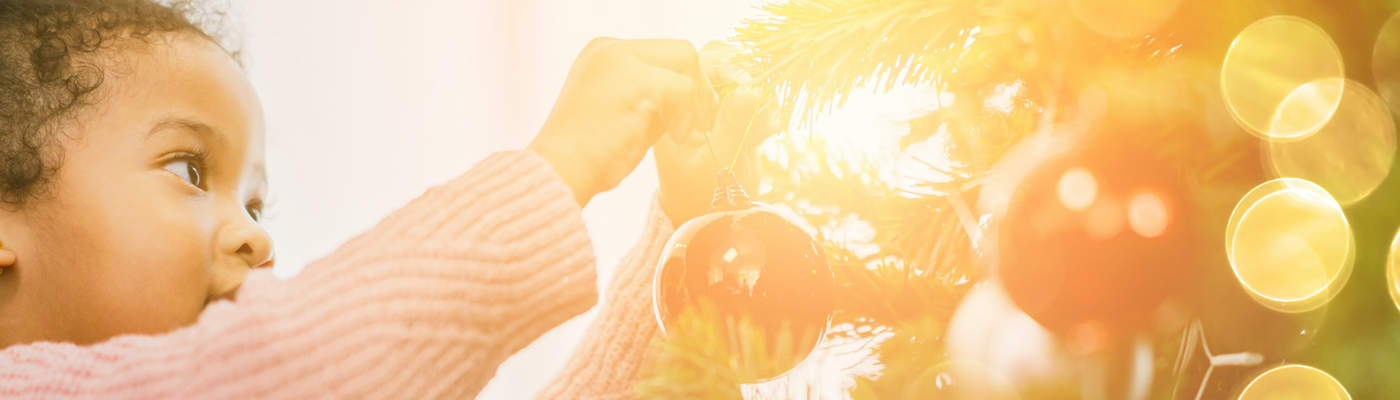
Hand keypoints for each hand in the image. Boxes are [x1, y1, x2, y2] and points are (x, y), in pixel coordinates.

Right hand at [530, 38, 717, 205]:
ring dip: (694, 103)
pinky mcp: (636, 79)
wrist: (560, 171)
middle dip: (697, 88)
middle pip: (680, 51)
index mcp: (604, 53)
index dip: (685, 84)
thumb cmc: (590, 154)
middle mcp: (610, 47)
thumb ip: (653, 97)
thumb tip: (697, 95)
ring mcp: (621, 59)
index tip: (689, 118)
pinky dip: (687, 117)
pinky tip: (676, 139)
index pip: (665, 53)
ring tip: (681, 135)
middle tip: (697, 125)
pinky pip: (683, 89)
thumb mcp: (624, 112)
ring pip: (686, 62)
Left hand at [654, 42, 780, 225]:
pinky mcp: (733, 114)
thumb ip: (733, 126)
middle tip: (762, 105)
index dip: (728, 68)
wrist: (702, 218)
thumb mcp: (717, 162)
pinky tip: (769, 129)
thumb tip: (751, 88)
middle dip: (748, 78)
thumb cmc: (698, 196)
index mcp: (672, 103)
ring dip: (761, 95)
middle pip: (724, 60)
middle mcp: (690, 98)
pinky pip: (754, 96)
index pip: (698, 63)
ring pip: (743, 76)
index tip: (749, 89)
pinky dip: (766, 108)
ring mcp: (712, 104)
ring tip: (768, 124)